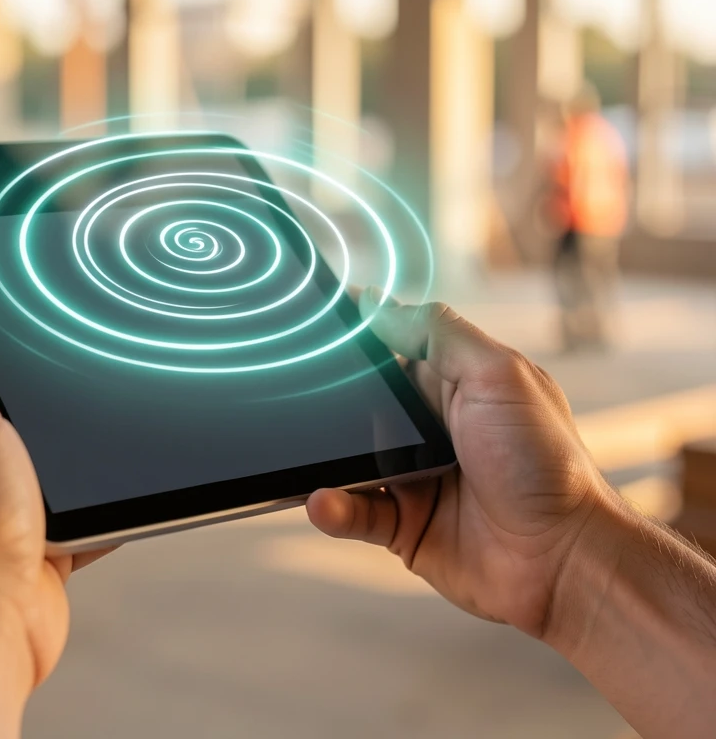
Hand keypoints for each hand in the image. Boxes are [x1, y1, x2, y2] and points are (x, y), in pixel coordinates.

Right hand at [307, 292, 608, 639]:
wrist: (565, 559)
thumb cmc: (545, 461)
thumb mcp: (497, 374)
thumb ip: (437, 332)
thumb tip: (376, 303)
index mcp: (452, 384)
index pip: (390, 350)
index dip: (354, 341)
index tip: (314, 328)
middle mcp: (429, 428)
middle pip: (360, 405)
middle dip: (329, 403)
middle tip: (298, 399)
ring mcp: (414, 478)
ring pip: (347, 460)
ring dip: (323, 460)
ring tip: (302, 459)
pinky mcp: (403, 526)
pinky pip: (353, 512)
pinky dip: (333, 507)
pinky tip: (325, 502)